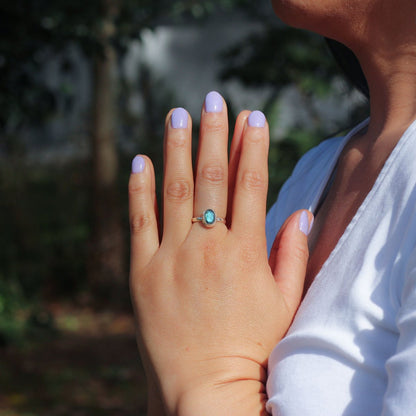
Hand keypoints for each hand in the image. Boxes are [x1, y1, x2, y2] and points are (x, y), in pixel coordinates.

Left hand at [128, 92, 311, 415]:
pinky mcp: (142, 272)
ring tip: (177, 114)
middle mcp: (207, 245)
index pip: (250, 184)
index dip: (252, 147)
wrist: (204, 385)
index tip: (252, 116)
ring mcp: (171, 256)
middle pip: (211, 176)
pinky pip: (139, 221)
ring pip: (173, 189)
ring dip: (176, 148)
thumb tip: (302, 213)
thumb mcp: (284, 302)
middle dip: (213, 133)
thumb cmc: (250, 345)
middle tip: (212, 98)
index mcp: (244, 251)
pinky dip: (139, 188)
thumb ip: (291, 254)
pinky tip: (140, 159)